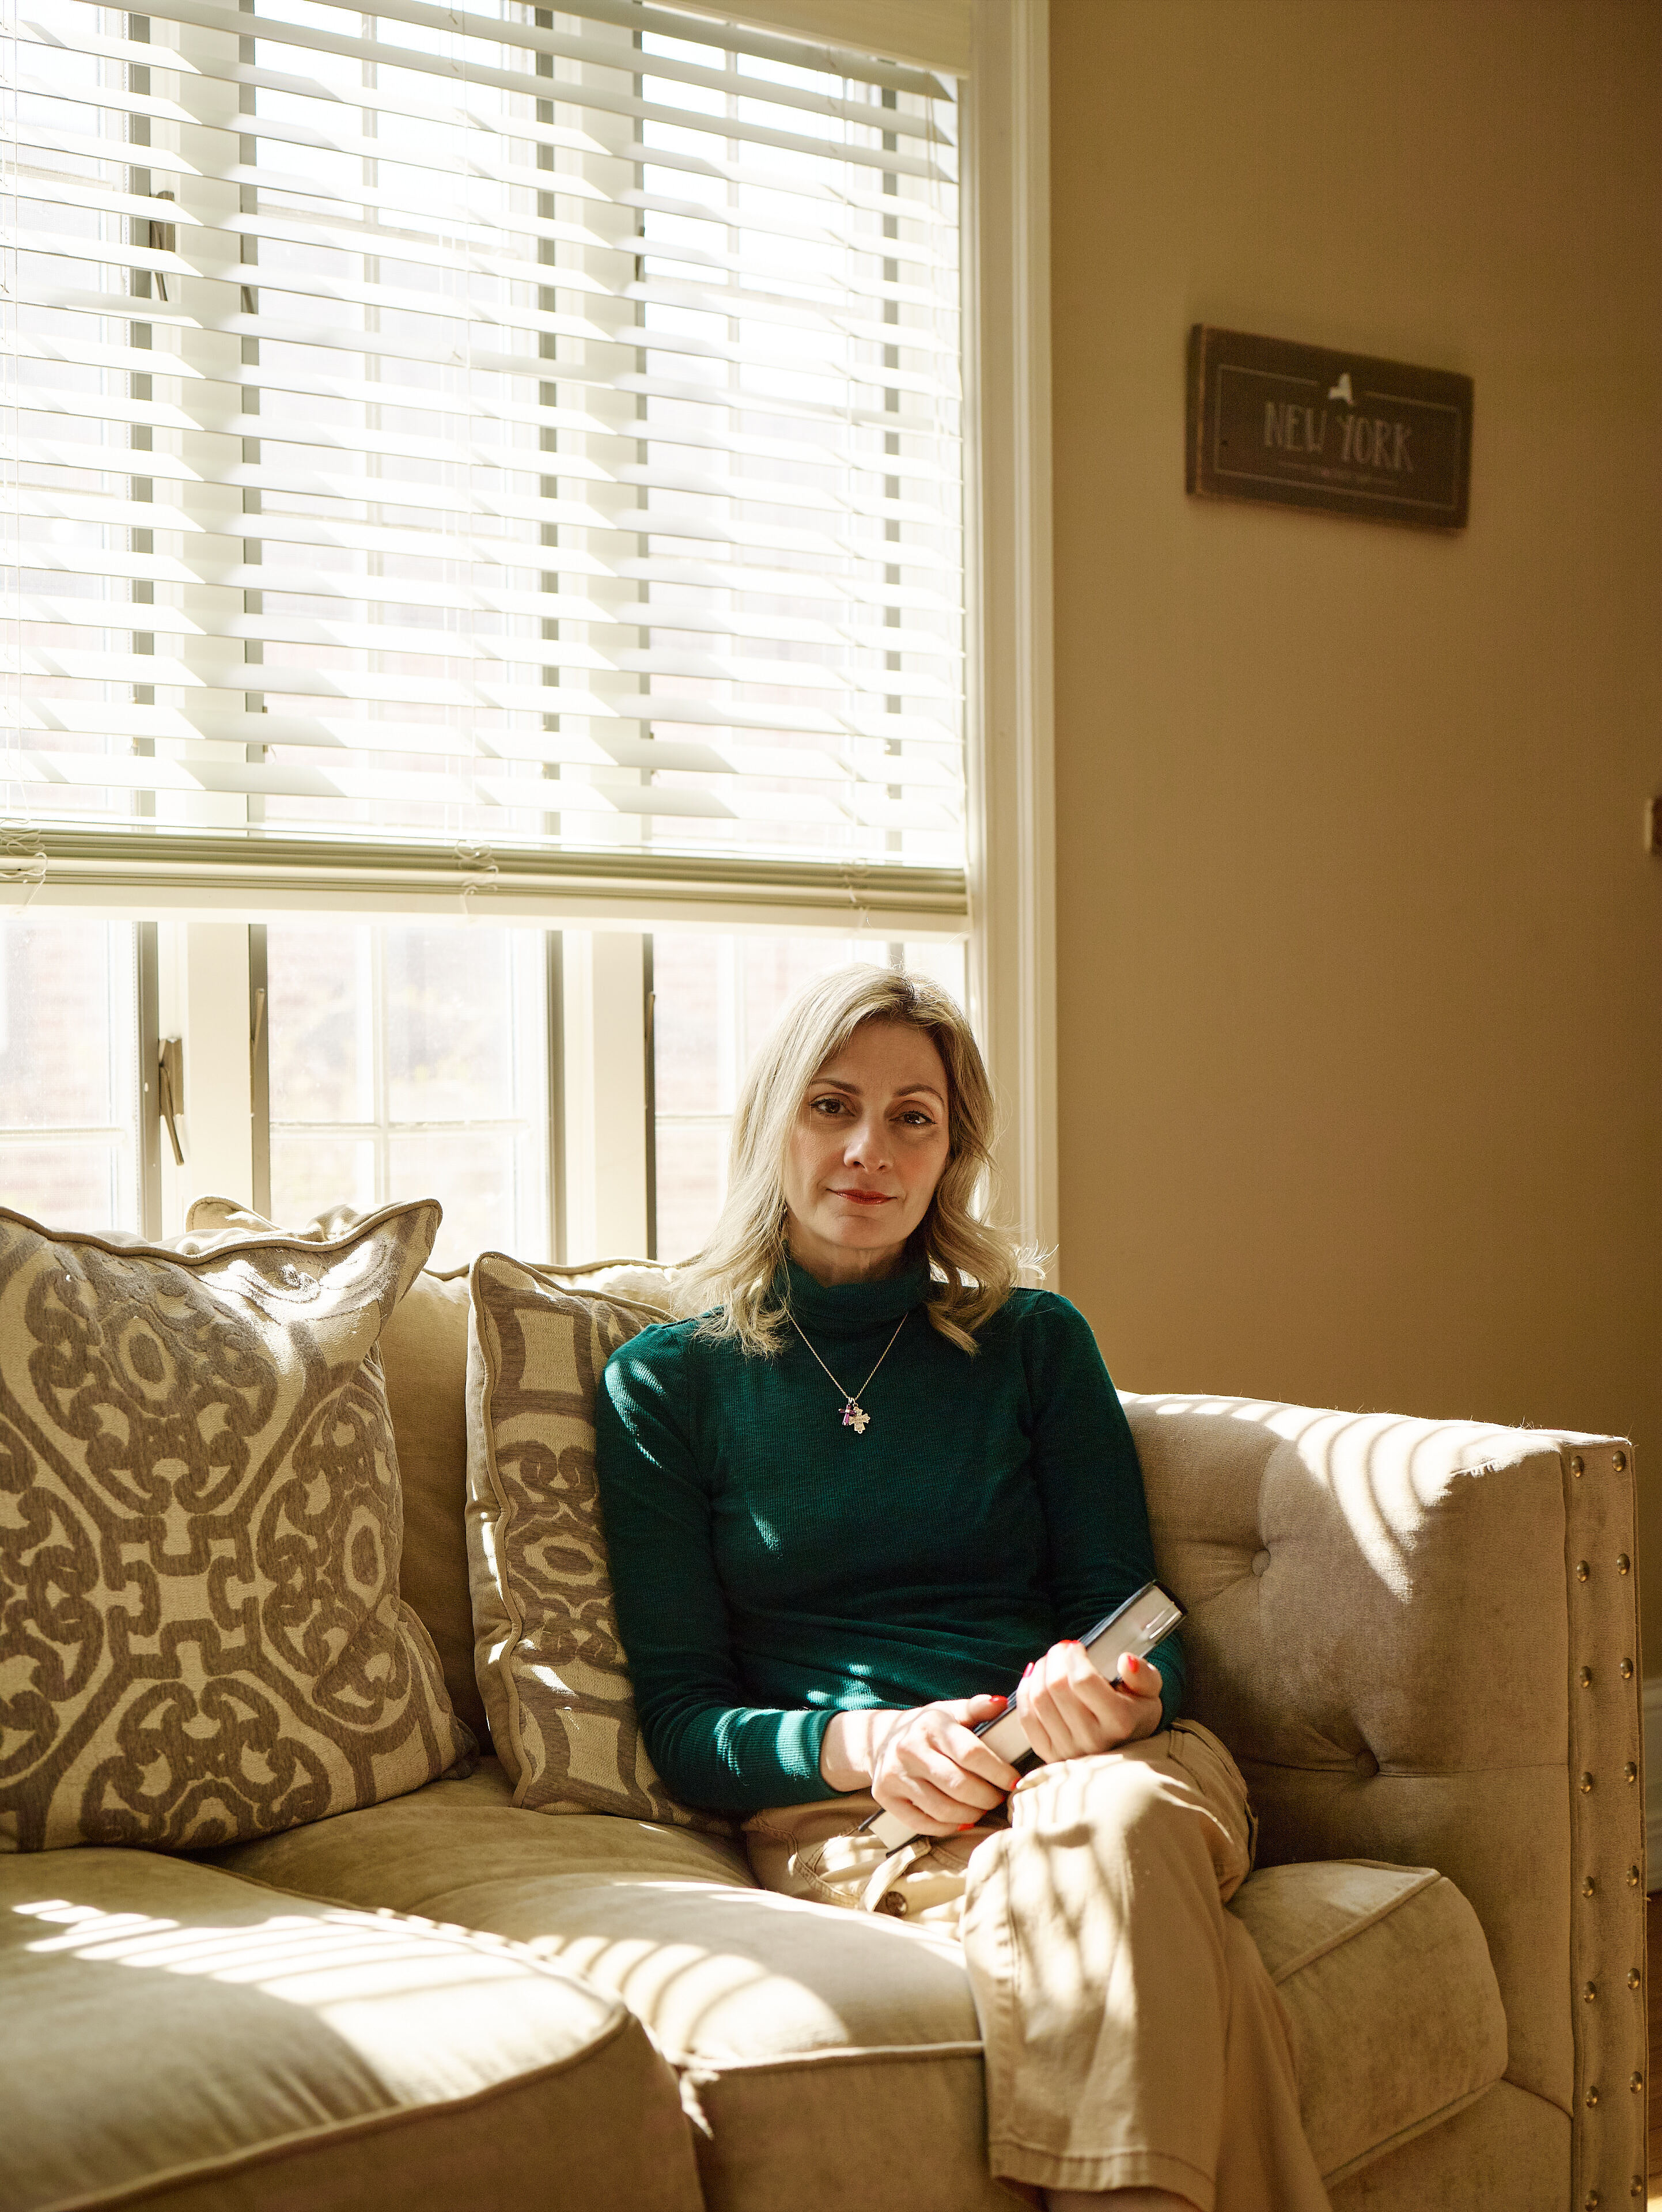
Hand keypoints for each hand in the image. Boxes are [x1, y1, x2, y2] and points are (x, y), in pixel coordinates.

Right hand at [820, 1697, 1020, 1836]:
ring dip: (971, 1814)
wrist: (880, 1738)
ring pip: (942, 1809)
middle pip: (959, 1785)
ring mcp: (894, 1774)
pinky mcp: (885, 1796)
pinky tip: (961, 1819)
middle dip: (987, 1797)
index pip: (971, 1753)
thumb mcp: (949, 1711)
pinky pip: (923, 1823)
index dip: (998, 1772)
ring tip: (982, 1809)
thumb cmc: (926, 1727)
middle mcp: (909, 1749)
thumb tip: (1002, 1703)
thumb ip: (976, 1708)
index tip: (1013, 1781)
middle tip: (999, 1798)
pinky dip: (948, 1826)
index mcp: (930, 1724)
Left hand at [1016, 1641, 1163, 1762]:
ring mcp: (1069, 1750)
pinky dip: (1024, 1693)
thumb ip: (1143, 1674)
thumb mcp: (1150, 1691)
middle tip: (1061, 1649)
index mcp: (1120, 1722)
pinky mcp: (1049, 1755)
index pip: (1083, 1680)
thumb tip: (1126, 1661)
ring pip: (1038, 1700)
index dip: (1074, 1656)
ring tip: (1049, 1662)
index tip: (1076, 1647)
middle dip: (1054, 1659)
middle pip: (1057, 1688)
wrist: (1128, 1746)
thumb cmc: (1136, 1712)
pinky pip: (1026, 1719)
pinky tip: (1033, 1678)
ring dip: (1039, 1672)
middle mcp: (1093, 1740)